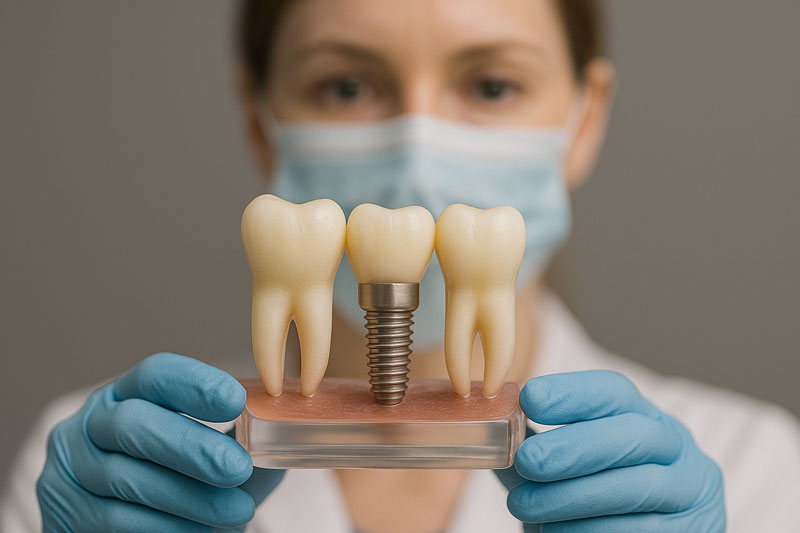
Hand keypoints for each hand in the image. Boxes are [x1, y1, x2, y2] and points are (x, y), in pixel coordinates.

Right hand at [37, 353, 283, 531]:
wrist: (126, 526)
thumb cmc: (176, 480)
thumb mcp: (207, 451)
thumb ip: (242, 441)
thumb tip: (288, 432)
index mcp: (128, 393)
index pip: (155, 375)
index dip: (195, 384)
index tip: (236, 400)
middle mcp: (91, 423)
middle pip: (134, 424)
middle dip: (191, 447)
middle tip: (238, 468)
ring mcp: (71, 469)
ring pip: (127, 480)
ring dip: (189, 498)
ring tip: (237, 511)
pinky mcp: (63, 513)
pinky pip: (115, 522)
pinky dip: (166, 527)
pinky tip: (202, 530)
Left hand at [495, 370, 724, 531]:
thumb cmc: (603, 500)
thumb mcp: (577, 466)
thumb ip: (538, 449)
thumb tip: (492, 432)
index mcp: (645, 417)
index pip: (614, 392)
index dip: (572, 392)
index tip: (530, 398)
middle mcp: (676, 448)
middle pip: (632, 436)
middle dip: (574, 447)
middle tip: (527, 461)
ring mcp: (690, 493)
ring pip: (636, 488)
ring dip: (573, 498)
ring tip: (524, 507)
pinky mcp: (693, 532)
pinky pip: (641, 532)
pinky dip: (591, 531)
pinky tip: (553, 532)